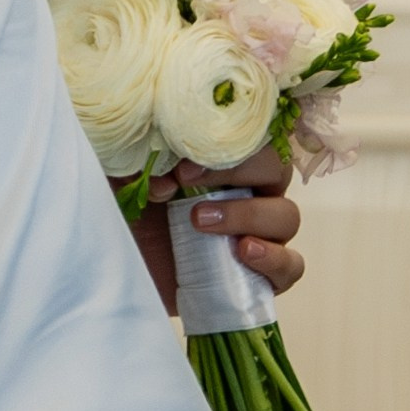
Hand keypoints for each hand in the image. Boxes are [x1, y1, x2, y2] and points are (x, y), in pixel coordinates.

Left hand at [127, 146, 301, 318]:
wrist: (117, 272)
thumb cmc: (125, 215)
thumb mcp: (122, 177)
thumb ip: (136, 153)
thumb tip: (149, 137)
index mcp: (222, 161)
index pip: (253, 134)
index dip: (226, 142)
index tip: (181, 163)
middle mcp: (246, 193)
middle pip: (276, 168)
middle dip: (236, 171)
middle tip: (185, 184)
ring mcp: (256, 234)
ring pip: (286, 215)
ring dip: (249, 215)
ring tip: (200, 223)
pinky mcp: (257, 275)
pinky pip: (292, 266)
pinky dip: (275, 259)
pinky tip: (244, 252)